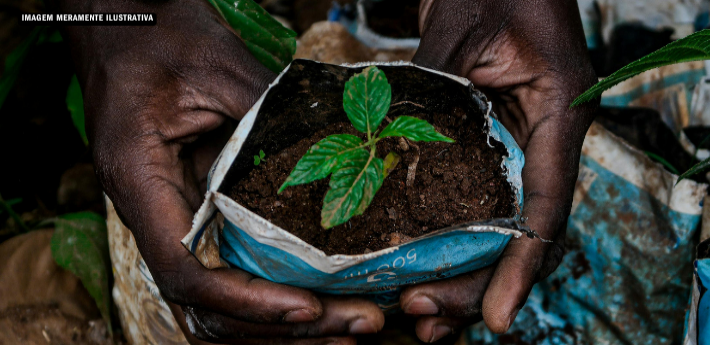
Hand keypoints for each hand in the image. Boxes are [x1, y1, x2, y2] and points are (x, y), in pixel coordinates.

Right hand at [56, 0, 383, 342]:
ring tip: (350, 324)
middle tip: (356, 324)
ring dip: (280, 324)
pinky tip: (322, 297)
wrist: (124, 18)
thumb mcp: (216, 64)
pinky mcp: (197, 207)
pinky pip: (228, 269)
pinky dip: (272, 294)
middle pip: (207, 304)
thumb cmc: (157, 33)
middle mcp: (151, 210)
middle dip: (281, 326)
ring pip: (218, 300)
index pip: (182, 271)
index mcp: (139, 180)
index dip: (244, 301)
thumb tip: (342, 149)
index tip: (305, 307)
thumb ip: (270, 111)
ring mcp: (174, 213)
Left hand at [402, 0, 598, 341]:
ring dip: (463, 271)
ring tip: (419, 310)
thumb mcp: (457, 31)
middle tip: (426, 316)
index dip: (522, 268)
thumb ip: (429, 91)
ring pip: (499, 225)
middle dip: (478, 283)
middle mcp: (547, 140)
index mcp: (560, 114)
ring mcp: (522, 145)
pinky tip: (419, 264)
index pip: (546, 206)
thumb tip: (380, 151)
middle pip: (520, 231)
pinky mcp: (494, 143)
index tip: (498, 317)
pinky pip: (477, 200)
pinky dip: (451, 234)